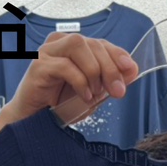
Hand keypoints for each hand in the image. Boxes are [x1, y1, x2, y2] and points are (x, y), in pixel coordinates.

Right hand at [0, 33, 138, 140]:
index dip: (118, 54)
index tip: (130, 70)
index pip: (100, 43)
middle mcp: (59, 44)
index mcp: (73, 47)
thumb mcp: (92, 93)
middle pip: (92, 43)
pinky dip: (80, 82)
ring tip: (95, 94)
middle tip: (118, 91)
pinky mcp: (38, 66)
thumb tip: (133, 70)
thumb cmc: (60, 105)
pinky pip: (65, 66)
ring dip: (93, 71)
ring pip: (78, 46)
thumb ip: (109, 81)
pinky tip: (85, 97)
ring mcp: (46, 53)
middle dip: (110, 68)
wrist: (33, 121)